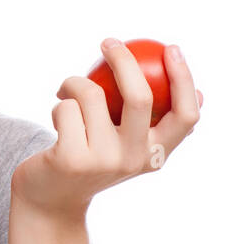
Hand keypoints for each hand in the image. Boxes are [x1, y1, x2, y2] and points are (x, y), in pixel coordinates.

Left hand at [11, 39, 202, 220]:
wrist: (49, 201)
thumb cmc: (90, 161)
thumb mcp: (125, 147)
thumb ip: (150, 124)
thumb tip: (195, 88)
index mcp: (155, 156)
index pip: (186, 117)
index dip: (184, 79)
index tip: (170, 49)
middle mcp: (133, 160)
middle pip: (141, 97)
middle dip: (124, 60)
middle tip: (109, 42)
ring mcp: (102, 161)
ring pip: (93, 95)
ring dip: (74, 83)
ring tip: (66, 92)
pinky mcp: (70, 159)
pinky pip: (66, 107)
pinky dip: (58, 104)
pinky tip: (56, 119)